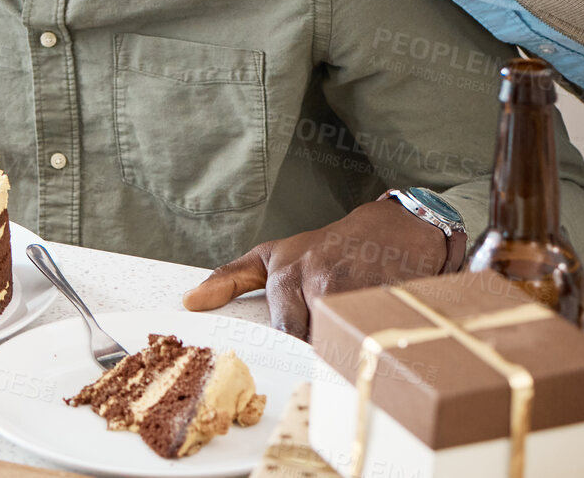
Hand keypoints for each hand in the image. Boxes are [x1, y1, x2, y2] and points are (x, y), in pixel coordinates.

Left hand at [183, 200, 450, 338]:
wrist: (393, 230)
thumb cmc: (325, 246)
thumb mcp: (272, 254)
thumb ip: (230, 277)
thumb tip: (191, 301)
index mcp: (287, 275)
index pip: (281, 333)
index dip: (290, 347)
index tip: (293, 349)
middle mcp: (318, 282)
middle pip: (309, 345)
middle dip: (317, 349)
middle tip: (325, 340)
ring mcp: (354, 293)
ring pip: (337, 348)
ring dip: (342, 352)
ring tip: (349, 335)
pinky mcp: (387, 306)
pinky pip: (371, 345)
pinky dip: (370, 348)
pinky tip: (374, 335)